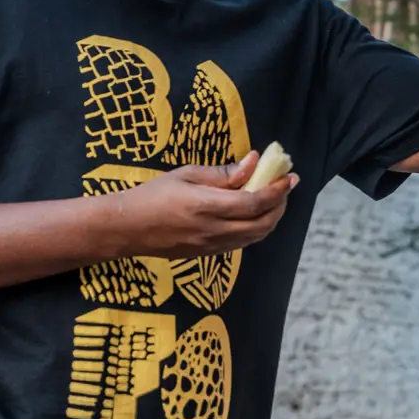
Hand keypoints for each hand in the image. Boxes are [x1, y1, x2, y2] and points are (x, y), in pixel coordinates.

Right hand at [105, 153, 296, 258]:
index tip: (291, 177)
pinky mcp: (207, 255)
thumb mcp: (186, 175)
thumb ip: (222, 173)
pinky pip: (241, 244)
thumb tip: (253, 162)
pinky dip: (255, 229)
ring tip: (273, 199)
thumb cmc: (153, 195)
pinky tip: (253, 214)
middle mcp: (214, 231)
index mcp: (207, 207)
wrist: (127, 228)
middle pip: (262, 224)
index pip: (254, 203)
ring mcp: (211, 246)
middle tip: (284, 187)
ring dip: (270, 219)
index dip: (277, 191)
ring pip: (255, 237)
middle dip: (280, 205)